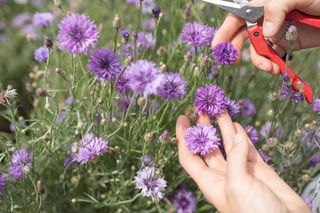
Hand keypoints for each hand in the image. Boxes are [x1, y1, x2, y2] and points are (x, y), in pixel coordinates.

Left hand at [176, 111, 310, 212]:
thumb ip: (235, 158)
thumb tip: (236, 136)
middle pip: (207, 147)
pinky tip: (235, 124)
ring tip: (217, 108)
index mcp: (209, 182)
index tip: (182, 119)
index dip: (183, 138)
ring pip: (227, 144)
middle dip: (202, 128)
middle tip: (200, 108)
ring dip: (222, 126)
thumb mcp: (237, 185)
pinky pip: (246, 147)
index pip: (189, 157)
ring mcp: (240, 170)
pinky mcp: (258, 168)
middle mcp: (222, 175)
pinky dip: (240, 135)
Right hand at [211, 0, 319, 74]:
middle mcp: (265, 19)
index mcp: (262, 4)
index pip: (237, 17)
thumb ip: (277, 9)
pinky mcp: (285, 45)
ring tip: (270, 69)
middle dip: (235, 50)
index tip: (218, 47)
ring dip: (260, 62)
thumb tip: (266, 33)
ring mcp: (274, 33)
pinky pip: (272, 57)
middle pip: (241, 35)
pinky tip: (278, 69)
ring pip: (257, 50)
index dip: (225, 32)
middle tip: (232, 62)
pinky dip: (272, 65)